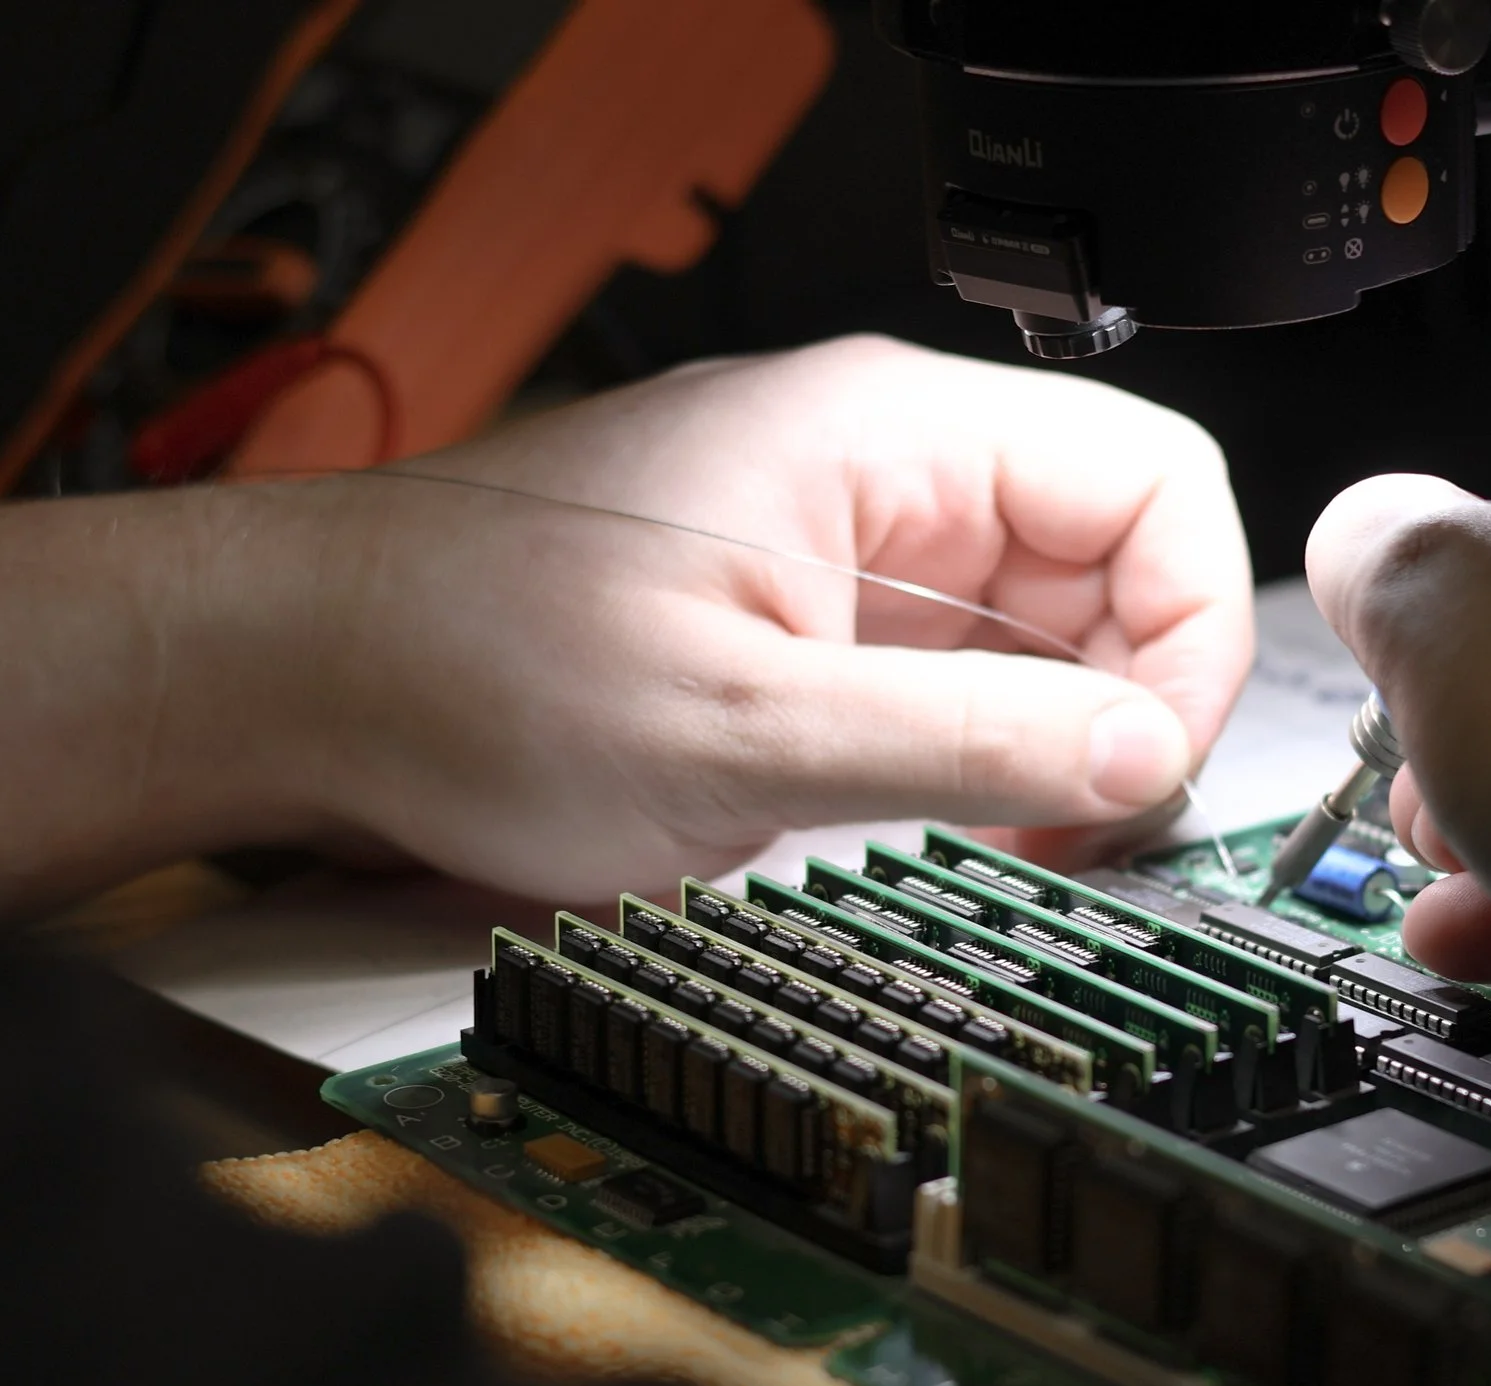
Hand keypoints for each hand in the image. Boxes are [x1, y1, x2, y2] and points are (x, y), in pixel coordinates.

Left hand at [0, 336, 1251, 917]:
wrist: (299, 683)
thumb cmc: (465, 663)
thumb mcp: (742, 731)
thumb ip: (966, 740)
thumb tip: (1145, 754)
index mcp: (887, 436)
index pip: (1152, 483)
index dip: (1191, 628)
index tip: (1154, 764)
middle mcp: (878, 474)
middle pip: (1109, 566)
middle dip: (1127, 706)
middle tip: (1083, 833)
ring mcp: (838, 549)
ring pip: (1037, 633)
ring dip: (1051, 744)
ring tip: (1015, 845)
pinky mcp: (800, 625)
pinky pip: (948, 676)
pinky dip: (975, 758)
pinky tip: (947, 828)